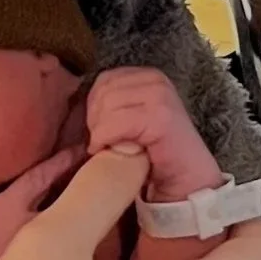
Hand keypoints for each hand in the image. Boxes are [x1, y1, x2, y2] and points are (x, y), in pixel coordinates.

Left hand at [85, 66, 222, 204]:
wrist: (185, 182)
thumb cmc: (151, 156)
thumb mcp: (128, 122)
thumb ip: (109, 107)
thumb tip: (75, 104)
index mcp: (147, 76)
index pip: (103, 81)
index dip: (94, 108)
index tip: (100, 133)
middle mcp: (156, 80)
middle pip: (103, 91)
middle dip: (95, 121)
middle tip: (104, 145)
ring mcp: (161, 96)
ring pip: (107, 105)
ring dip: (101, 132)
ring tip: (112, 149)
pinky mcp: (161, 117)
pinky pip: (116, 123)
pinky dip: (106, 140)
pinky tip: (114, 153)